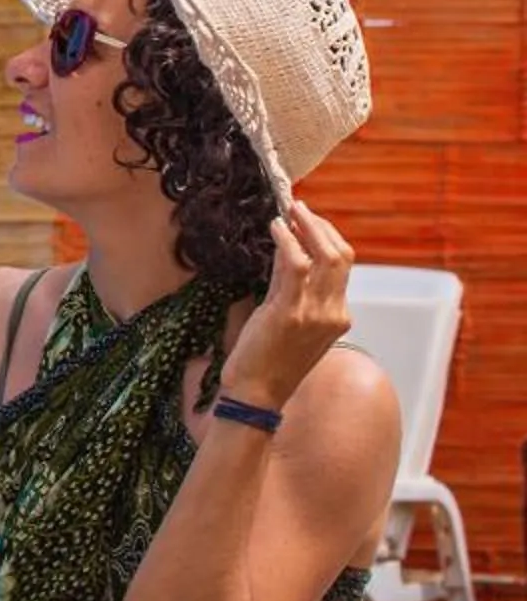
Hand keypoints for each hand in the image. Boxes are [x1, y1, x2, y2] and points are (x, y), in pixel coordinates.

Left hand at [219, 199, 352, 411]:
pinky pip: (296, 264)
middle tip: (300, 208)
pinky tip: (276, 228)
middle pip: (341, 256)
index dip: (328, 237)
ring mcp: (316, 313)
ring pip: (325, 256)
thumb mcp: (287, 316)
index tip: (308, 220)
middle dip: (321, 226)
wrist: (257, 392)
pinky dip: (288, 240)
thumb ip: (291, 284)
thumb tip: (288, 247)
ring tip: (290, 211)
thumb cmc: (268, 358)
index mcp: (338, 316)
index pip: (343, 266)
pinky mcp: (291, 312)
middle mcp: (334, 313)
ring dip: (307, 226)